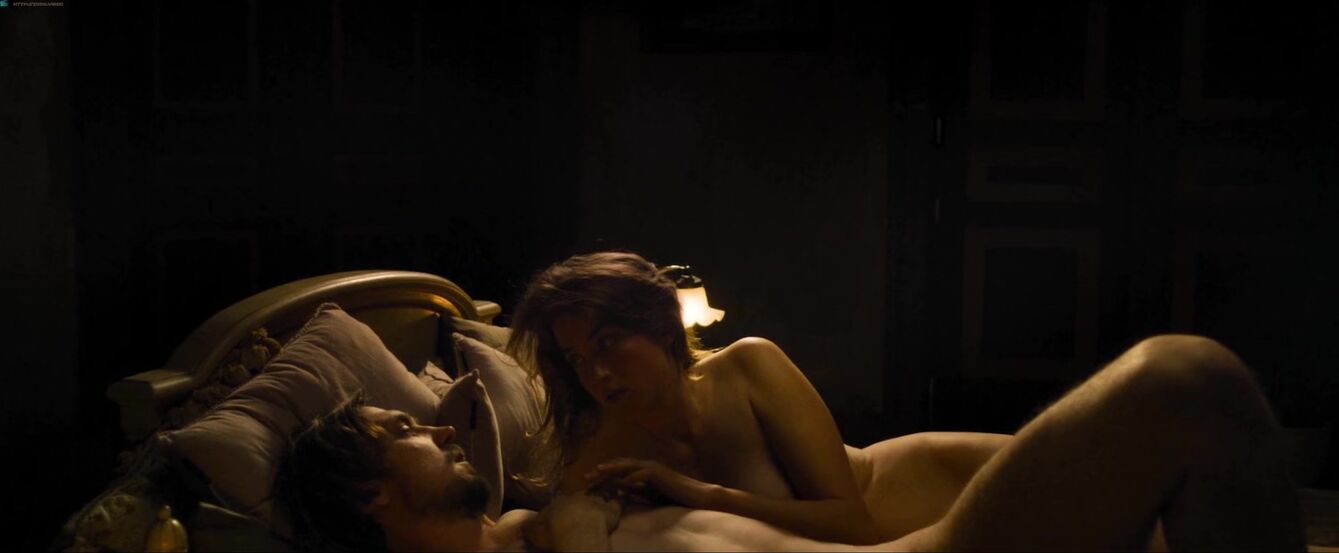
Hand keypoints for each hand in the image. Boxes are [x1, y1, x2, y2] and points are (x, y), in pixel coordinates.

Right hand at [525, 493, 620, 551]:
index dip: (564, 504)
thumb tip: (521, 526)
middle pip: (582, 494)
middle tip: (585, 503)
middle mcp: (578, 498)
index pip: (562, 499)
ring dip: (602, 493)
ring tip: (604, 493)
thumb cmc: (552, 533)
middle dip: (584, 497)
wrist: (576, 533)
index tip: (565, 510)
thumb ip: (528, 527)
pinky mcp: (612, 511)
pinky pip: (619, 501)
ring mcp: (596, 502)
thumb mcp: (533, 531)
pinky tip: (623, 495)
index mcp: (559, 501)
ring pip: (601, 493)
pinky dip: (621, 498)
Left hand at [584, 458, 718, 508]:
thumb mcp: (649, 493)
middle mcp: (646, 466)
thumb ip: (634, 489)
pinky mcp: (660, 474)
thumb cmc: (673, 495)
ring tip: (598, 472)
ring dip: (612, 469)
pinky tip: (620, 482)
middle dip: (602, 470)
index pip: (619, 470)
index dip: (603, 475)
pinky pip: (642, 474)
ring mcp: (653, 468)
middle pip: (619, 466)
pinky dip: (631, 477)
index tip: (589, 482)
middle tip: (586, 477)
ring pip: (628, 466)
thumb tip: (617, 490)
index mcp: (643, 470)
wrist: (696, 495)